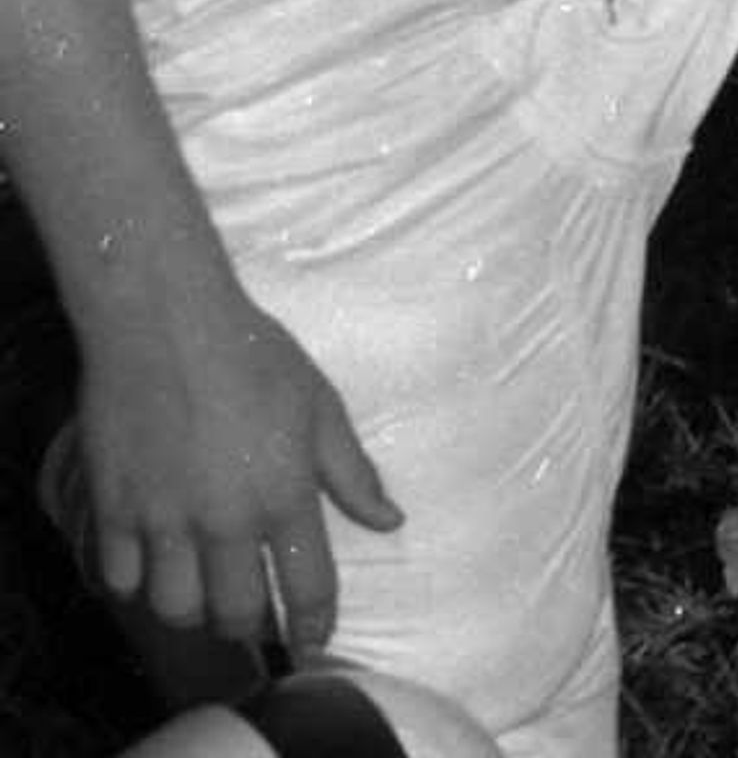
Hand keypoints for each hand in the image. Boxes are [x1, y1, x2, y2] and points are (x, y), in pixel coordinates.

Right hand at [71, 293, 398, 651]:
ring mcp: (165, 518)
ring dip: (192, 609)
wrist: (167, 324)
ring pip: (176, 608)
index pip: (306, 587)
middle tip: (253, 614)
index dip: (313, 626)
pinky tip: (153, 563)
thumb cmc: (255, 356)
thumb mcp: (321, 406)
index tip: (314, 646)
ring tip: (203, 589)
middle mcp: (226, 519)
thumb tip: (390, 521)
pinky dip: (137, 583)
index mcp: (285, 494)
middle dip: (249, 625)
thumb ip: (353, 472)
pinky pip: (121, 580)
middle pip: (235, 613)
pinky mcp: (113, 509)